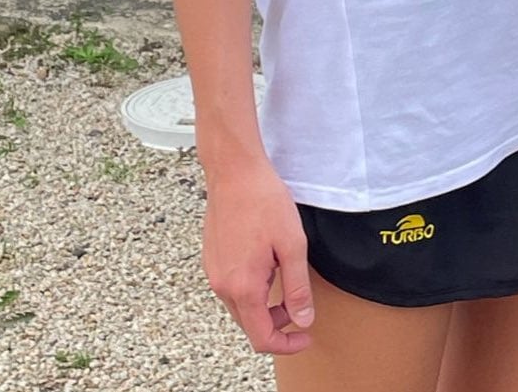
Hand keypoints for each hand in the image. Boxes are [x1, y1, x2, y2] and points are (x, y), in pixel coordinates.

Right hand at [202, 160, 315, 354]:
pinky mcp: (212, 260)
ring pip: (241, 307)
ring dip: (265, 305)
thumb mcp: (292, 245)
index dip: (286, 344)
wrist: (235, 172)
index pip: (261, 337)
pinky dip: (252, 289)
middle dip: (278, 323)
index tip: (305, 335)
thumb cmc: (265, 202)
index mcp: (243, 287)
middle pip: (250, 325)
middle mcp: (222, 286)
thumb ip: (297, 287)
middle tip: (301, 305)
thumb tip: (302, 320)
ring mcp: (214, 273)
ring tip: (286, 278)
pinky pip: (232, 288)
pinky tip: (267, 266)